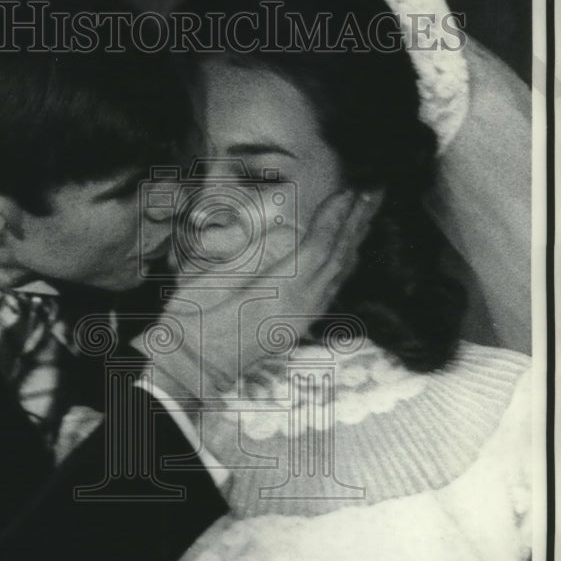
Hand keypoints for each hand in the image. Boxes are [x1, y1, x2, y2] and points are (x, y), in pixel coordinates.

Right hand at [151, 190, 383, 397]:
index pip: (317, 249)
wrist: (187, 371)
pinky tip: (346, 252)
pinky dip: (343, 265)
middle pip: (336, 260)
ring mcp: (299, 321)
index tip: (349, 189)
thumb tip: (289, 230)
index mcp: (277, 296)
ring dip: (353, 241)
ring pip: (338, 275)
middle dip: (355, 222)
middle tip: (373, 190)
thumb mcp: (210, 284)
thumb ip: (253, 256)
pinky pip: (330, 291)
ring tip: (366, 212)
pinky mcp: (295, 326)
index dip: (334, 217)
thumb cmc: (190, 324)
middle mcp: (299, 310)